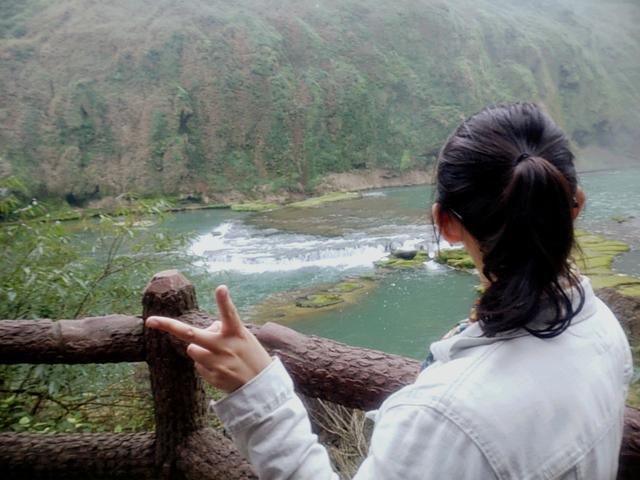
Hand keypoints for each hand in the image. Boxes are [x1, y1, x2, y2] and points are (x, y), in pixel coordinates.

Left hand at [145, 285, 271, 392]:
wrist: (260, 388)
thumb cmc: (250, 356)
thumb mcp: (243, 338)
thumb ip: (223, 330)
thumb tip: (202, 330)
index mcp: (237, 333)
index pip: (230, 314)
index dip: (224, 301)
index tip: (221, 288)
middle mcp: (226, 346)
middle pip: (192, 334)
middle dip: (169, 326)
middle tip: (151, 321)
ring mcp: (218, 363)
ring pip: (192, 349)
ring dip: (199, 349)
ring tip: (218, 355)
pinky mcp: (213, 377)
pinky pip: (198, 366)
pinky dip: (205, 365)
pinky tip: (221, 368)